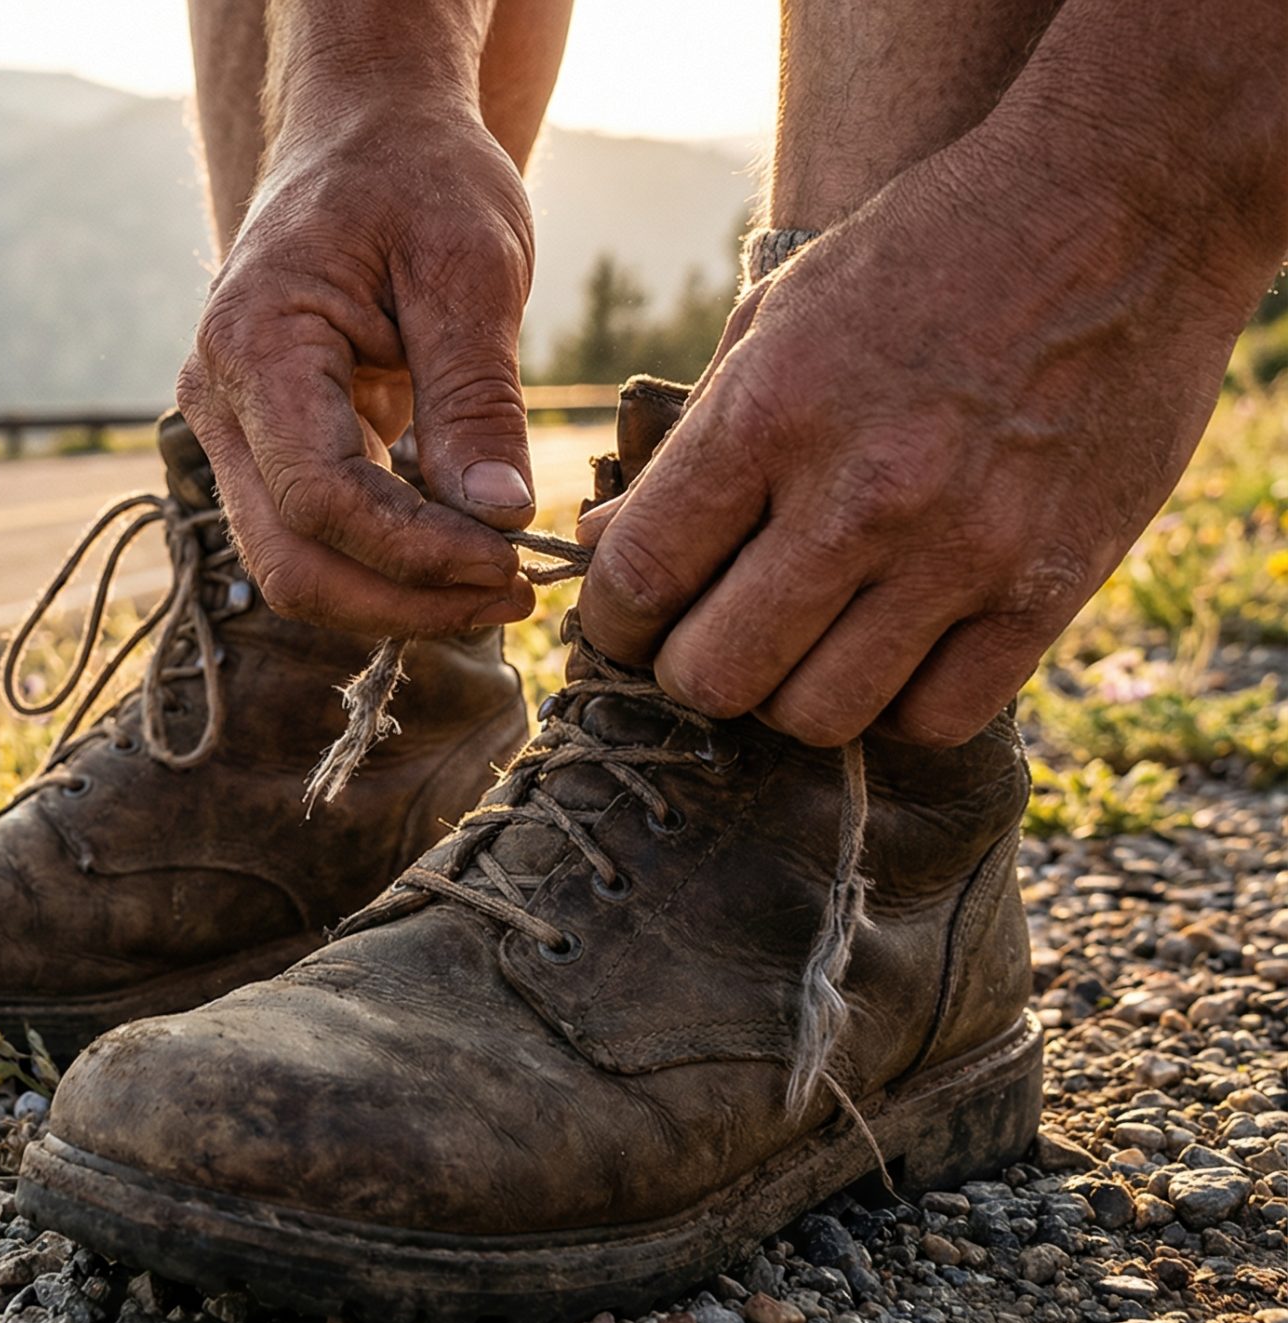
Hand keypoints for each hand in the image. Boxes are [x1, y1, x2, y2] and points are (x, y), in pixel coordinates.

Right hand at [181, 108, 539, 637]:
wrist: (366, 136)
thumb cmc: (417, 176)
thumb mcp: (472, 266)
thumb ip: (477, 395)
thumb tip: (502, 514)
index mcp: (254, 343)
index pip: (318, 496)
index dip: (413, 551)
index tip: (512, 559)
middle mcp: (219, 400)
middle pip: (290, 562)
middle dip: (404, 601)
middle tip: (516, 596)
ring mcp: (233, 432)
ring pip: (295, 568)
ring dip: (396, 599)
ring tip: (500, 585)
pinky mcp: (266, 450)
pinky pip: (314, 538)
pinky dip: (389, 566)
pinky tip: (467, 554)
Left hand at [574, 120, 1256, 746]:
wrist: (1119, 207)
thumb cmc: (923, 257)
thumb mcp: (773, 321)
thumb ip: (689, 445)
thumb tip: (601, 548)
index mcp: (769, 418)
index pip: (638, 580)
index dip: (611, 624)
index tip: (625, 622)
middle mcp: (860, 497)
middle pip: (717, 675)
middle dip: (690, 670)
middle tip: (710, 638)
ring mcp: (961, 551)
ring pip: (819, 715)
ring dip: (790, 695)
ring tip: (803, 643)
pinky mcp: (1050, 587)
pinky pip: (938, 716)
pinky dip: (898, 704)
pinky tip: (893, 651)